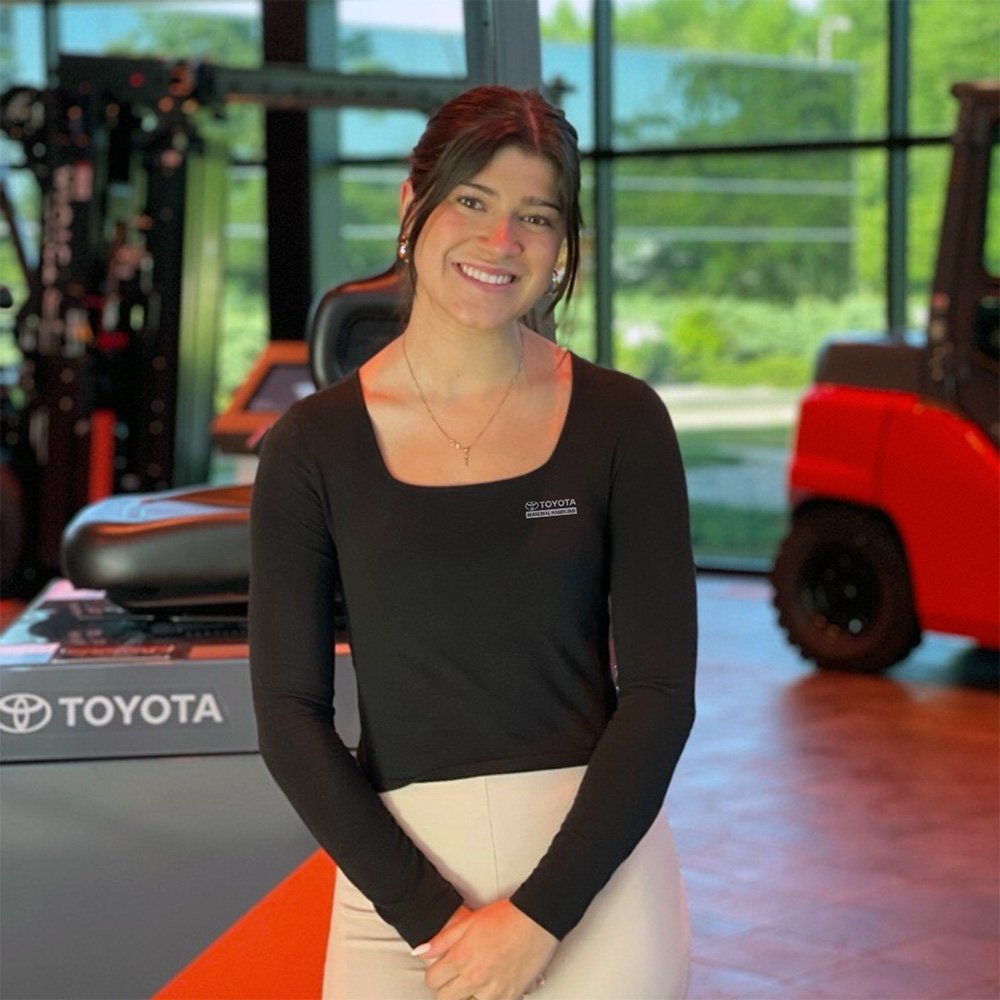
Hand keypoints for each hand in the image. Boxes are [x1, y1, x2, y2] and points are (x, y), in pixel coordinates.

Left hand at [413, 899, 556, 999]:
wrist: (537, 921)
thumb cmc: (504, 917)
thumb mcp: (469, 921)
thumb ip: (442, 939)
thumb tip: (419, 952)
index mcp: (462, 957)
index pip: (432, 981)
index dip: (435, 974)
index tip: (442, 968)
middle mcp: (474, 978)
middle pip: (445, 998)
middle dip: (447, 988)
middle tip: (456, 976)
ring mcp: (492, 991)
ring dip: (467, 995)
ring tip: (476, 979)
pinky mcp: (509, 997)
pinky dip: (487, 998)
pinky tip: (490, 985)